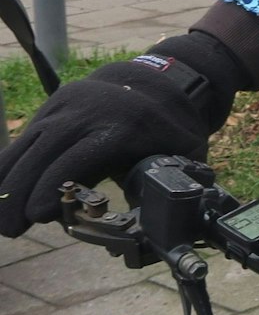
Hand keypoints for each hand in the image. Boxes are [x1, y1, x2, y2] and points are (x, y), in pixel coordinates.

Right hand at [0, 34, 238, 236]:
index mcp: (121, 130)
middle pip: (42, 156)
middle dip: (21, 194)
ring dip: (7, 186)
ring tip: (4, 223)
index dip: (53, 187)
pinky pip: (20, 141)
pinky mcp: (48, 110)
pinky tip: (0, 192)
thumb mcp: (183, 152)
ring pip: (23, 148)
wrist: (153, 85)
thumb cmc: (168, 129)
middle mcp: (85, 116)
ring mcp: (62, 110)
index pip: (78, 159)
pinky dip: (6, 167)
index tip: (39, 215)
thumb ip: (175, 185)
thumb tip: (164, 228)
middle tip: (12, 230)